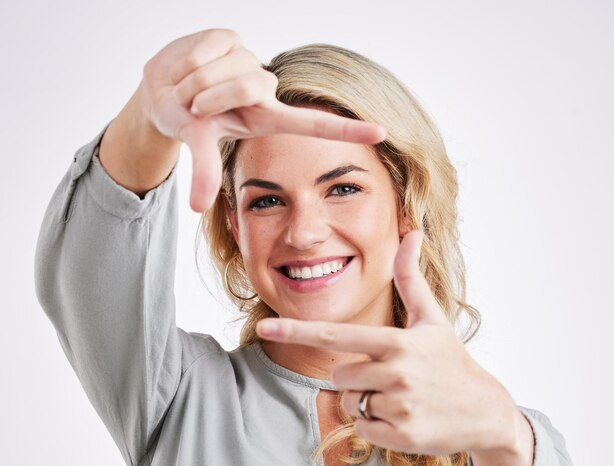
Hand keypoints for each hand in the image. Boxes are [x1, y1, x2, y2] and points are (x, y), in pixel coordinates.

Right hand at [139, 29, 385, 210]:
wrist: (160, 94)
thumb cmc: (187, 122)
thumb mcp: (199, 147)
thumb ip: (205, 173)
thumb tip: (197, 209)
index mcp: (267, 119)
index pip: (315, 125)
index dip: (347, 130)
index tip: (382, 133)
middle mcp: (265, 90)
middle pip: (249, 86)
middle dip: (210, 98)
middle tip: (193, 108)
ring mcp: (249, 62)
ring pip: (228, 68)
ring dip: (196, 82)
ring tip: (189, 90)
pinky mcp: (231, 37)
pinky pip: (212, 46)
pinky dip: (189, 59)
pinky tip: (188, 65)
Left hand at [256, 231, 530, 465]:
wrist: (486, 411)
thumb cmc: (452, 361)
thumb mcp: (434, 319)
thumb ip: (411, 279)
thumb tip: (411, 234)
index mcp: (396, 342)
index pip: (335, 335)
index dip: (296, 330)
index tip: (264, 326)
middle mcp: (395, 373)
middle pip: (338, 376)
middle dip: (355, 378)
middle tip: (391, 378)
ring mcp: (398, 407)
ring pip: (349, 404)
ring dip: (366, 402)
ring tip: (401, 398)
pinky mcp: (401, 437)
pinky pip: (362, 429)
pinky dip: (376, 426)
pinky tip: (404, 418)